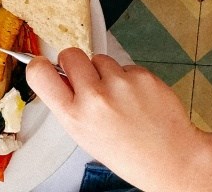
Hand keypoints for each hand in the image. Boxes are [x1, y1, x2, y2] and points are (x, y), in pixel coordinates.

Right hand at [27, 49, 204, 190]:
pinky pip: (125, 66)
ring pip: (100, 59)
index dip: (39, 65)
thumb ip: (68, 104)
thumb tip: (58, 74)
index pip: (39, 73)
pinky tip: (137, 98)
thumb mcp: (84, 135)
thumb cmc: (127, 152)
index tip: (44, 65)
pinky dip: (128, 78)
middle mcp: (95, 97)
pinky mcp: (142, 76)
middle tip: (88, 80)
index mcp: (74, 116)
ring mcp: (120, 84)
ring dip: (105, 72)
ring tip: (119, 97)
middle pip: (70, 54)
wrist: (171, 158)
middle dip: (76, 64)